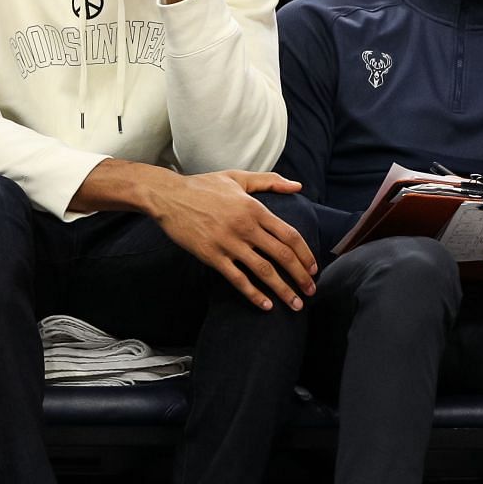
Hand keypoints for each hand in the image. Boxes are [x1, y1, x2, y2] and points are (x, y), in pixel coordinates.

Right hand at [145, 170, 318, 310]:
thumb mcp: (238, 177)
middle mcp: (245, 226)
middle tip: (311, 291)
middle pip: (282, 255)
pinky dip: (253, 294)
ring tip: (295, 304)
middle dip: (301, 276)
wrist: (168, 196)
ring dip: (283, 290)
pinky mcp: (211, 255)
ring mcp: (228, 242)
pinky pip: (237, 279)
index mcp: (254, 208)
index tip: (314, 268)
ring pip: (263, 271)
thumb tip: (297, 185)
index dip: (305, 254)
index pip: (289, 235)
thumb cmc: (203, 186)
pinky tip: (266, 306)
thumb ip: (270, 181)